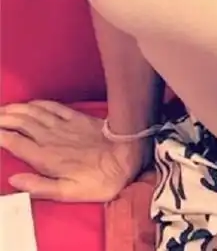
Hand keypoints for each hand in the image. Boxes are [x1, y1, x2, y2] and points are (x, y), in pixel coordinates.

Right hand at [0, 101, 150, 201]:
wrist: (125, 155)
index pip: (15, 143)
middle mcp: (50, 138)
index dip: (0, 136)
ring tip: (3, 108)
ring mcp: (63, 125)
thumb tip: (13, 180)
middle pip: (21, 124)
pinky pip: (53, 107)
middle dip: (4, 119)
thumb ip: (39, 186)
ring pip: (34, 113)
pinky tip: (31, 102)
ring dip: (17, 109)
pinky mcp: (76, 117)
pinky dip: (39, 103)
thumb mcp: (68, 192)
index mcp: (46, 157)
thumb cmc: (97, 180)